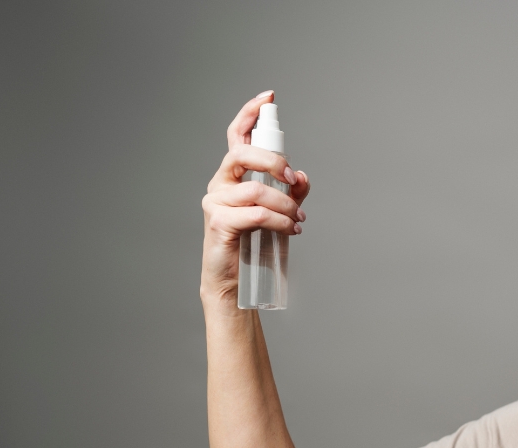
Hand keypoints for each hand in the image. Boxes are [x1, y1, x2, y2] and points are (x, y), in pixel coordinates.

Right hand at [199, 91, 310, 308]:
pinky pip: (255, 214)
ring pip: (255, 191)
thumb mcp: (279, 212)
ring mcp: (215, 202)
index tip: (268, 97)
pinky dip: (280, 221)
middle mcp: (220, 184)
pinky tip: (292, 229)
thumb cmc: (253, 243)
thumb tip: (302, 176)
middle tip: (293, 180)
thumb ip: (292, 192)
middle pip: (242, 155)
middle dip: (273, 162)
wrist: (234, 280)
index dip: (250, 114)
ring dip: (284, 205)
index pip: (237, 136)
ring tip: (298, 219)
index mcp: (233, 175)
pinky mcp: (218, 223)